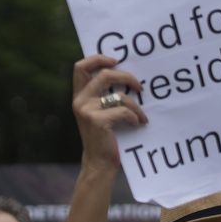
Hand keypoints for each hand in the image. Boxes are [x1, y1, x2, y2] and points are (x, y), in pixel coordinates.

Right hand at [71, 54, 146, 168]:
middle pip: (104, 74)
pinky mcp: (97, 120)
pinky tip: (136, 124)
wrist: (99, 162)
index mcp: (79, 96)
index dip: (98, 59)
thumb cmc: (104, 137)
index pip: (80, 67)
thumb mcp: (99, 112)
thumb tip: (126, 76)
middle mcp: (80, 101)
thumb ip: (103, 94)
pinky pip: (124, 111)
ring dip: (136, 105)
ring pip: (119, 96)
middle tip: (139, 86)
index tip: (115, 61)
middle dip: (126, 77)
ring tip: (141, 115)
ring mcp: (87, 110)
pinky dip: (135, 117)